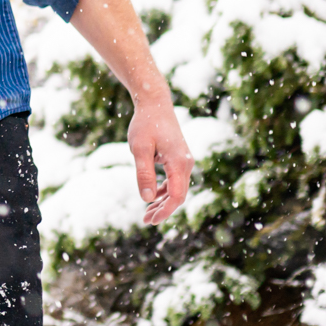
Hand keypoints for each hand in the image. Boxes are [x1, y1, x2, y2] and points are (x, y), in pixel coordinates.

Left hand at [130, 95, 191, 224]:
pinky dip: (164, 191)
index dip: (165, 211)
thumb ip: (144, 173)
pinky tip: (152, 197)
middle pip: (178, 195)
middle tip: (146, 221)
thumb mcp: (139, 149)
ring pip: (176, 189)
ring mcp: (184, 161)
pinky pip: (174, 180)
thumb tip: (146, 198)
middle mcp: (186, 164)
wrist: (155, 104)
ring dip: (163, 202)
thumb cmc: (146, 124)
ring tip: (147, 214)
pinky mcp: (178, 159)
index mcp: (179, 163)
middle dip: (163, 210)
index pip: (176, 196)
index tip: (151, 220)